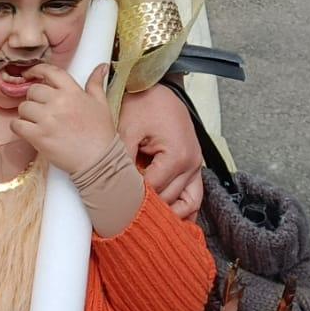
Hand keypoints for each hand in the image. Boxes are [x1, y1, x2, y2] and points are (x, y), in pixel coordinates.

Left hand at [9, 63, 116, 175]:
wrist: (98, 160)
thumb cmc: (101, 133)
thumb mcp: (101, 103)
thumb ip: (96, 83)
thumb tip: (101, 67)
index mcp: (72, 92)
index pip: (50, 72)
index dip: (36, 70)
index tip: (29, 74)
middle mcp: (58, 102)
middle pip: (32, 91)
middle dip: (33, 99)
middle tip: (39, 109)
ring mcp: (47, 119)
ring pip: (23, 108)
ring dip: (26, 114)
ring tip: (36, 122)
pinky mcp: (38, 136)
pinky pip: (17, 125)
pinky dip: (18, 127)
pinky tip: (26, 131)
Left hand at [120, 84, 202, 219]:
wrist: (158, 86)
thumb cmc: (144, 103)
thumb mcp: (127, 129)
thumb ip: (122, 160)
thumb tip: (113, 188)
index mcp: (177, 156)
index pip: (153, 191)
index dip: (133, 200)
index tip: (115, 207)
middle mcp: (192, 164)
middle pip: (169, 200)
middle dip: (147, 208)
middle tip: (124, 217)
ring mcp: (196, 166)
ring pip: (187, 205)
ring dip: (169, 214)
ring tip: (146, 224)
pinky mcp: (193, 166)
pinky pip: (194, 195)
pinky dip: (183, 209)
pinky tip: (170, 220)